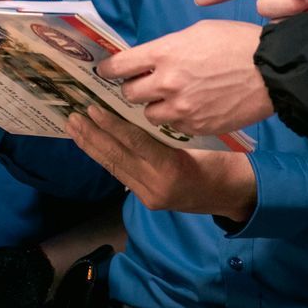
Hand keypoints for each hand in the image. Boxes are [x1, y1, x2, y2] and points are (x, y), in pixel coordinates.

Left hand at [67, 106, 254, 222]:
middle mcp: (156, 186)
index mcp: (172, 168)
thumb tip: (137, 108)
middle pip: (116, 157)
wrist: (235, 194)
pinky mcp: (147, 200)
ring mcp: (149, 196)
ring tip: (73, 127)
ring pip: (114, 167)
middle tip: (72, 115)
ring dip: (91, 146)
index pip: (135, 144)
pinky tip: (92, 144)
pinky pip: (121, 174)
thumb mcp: (199, 139)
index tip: (92, 109)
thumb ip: (168, 130)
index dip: (111, 126)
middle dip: (92, 136)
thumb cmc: (223, 159)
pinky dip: (105, 156)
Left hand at [96, 20, 272, 138]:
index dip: (108, 70)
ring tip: (168, 99)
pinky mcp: (198, 127)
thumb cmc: (237, 43)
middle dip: (132, 89)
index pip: (119, 66)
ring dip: (154, 107)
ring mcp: (182, 108)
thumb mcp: (197, 32)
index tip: (105, 72)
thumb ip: (168, 48)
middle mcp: (167, 83)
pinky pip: (174, 127)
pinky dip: (176, 119)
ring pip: (149, 115)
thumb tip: (151, 59)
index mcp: (164, 53)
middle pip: (129, 94)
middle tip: (140, 85)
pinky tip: (188, 109)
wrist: (272, 71)